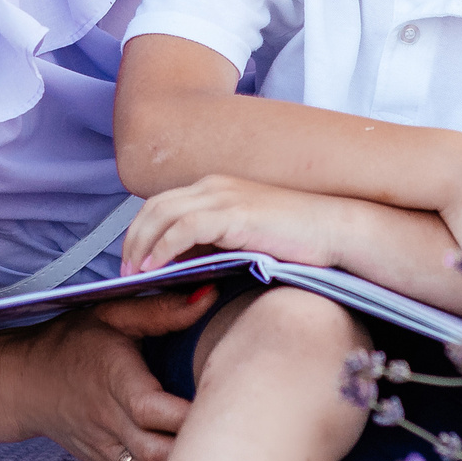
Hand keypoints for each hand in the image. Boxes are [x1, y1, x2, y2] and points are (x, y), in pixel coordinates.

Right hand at [2, 286, 214, 460]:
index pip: (150, 409)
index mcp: (114, 379)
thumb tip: (211, 296)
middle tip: (234, 435)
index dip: (188, 416)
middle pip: (156, 453)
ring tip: (216, 459)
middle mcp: (109, 420)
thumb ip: (161, 309)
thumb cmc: (71, 342)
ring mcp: (106, 450)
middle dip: (195, 450)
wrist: (23, 382)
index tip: (224, 403)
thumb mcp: (111, 313)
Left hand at [119, 174, 362, 276]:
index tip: (132, 262)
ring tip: (134, 274)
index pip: (161, 204)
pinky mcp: (234, 213)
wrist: (337, 229)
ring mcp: (224, 197)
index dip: (140, 232)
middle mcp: (214, 185)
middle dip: (132, 240)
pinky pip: (184, 228)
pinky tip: (154, 268)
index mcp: (216, 187)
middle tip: (124, 272)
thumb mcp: (247, 237)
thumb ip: (217, 243)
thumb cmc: (299, 238)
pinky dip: (163, 247)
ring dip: (141, 245)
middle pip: (153, 208)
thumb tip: (185, 268)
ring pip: (162, 215)